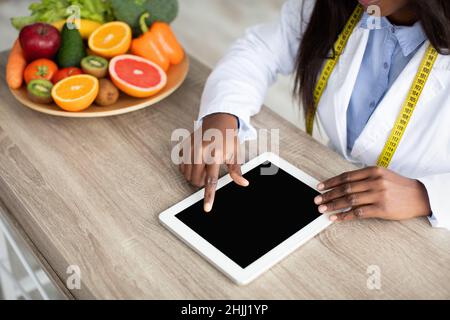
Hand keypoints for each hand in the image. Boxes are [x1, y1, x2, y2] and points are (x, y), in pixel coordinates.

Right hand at [179, 113, 248, 211]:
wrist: (218, 120)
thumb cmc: (229, 138)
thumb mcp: (235, 153)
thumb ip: (236, 171)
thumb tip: (243, 183)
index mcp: (215, 154)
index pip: (211, 181)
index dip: (209, 196)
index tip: (207, 208)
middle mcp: (200, 151)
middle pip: (196, 180)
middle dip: (202, 182)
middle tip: (210, 172)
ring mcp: (190, 148)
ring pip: (186, 174)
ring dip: (194, 176)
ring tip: (203, 166)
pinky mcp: (183, 146)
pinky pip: (180, 166)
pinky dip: (187, 168)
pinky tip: (195, 160)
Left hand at [314, 166, 430, 221]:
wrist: (420, 196)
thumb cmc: (398, 186)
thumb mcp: (382, 175)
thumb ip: (364, 177)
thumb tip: (341, 185)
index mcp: (373, 171)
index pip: (346, 176)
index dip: (331, 182)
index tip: (320, 186)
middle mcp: (375, 181)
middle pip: (345, 188)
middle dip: (328, 194)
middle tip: (316, 199)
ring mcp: (378, 195)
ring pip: (349, 200)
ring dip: (333, 205)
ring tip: (322, 208)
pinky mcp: (382, 209)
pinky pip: (359, 213)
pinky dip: (345, 216)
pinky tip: (336, 218)